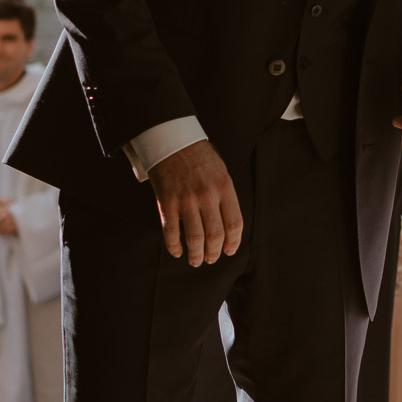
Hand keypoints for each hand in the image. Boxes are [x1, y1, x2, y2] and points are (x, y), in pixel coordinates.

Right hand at [146, 140, 243, 266]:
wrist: (172, 141)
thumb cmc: (199, 157)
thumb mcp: (221, 171)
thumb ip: (225, 196)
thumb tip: (228, 225)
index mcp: (224, 187)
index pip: (234, 223)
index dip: (233, 242)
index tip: (229, 251)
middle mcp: (207, 195)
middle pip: (215, 235)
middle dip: (214, 253)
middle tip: (211, 258)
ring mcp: (186, 200)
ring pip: (195, 238)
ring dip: (196, 255)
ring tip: (196, 260)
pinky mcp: (167, 202)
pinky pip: (171, 232)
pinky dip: (175, 246)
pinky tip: (177, 251)